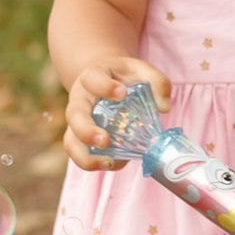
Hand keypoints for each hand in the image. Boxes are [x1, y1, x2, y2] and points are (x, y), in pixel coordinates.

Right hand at [63, 54, 170, 171]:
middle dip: (86, 131)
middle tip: (104, 140)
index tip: (122, 93)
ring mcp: (77, 121)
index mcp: (93, 76)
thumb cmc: (124, 76)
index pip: (92, 79)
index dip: (104, 86)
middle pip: (74, 115)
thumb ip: (157, 82)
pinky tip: (114, 164)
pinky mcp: (81, 138)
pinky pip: (80, 153)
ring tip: (108, 162)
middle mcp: (79, 99)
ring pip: (71, 141)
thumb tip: (163, 108)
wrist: (106, 80)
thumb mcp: (142, 71)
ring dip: (85, 155)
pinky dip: (93, 162)